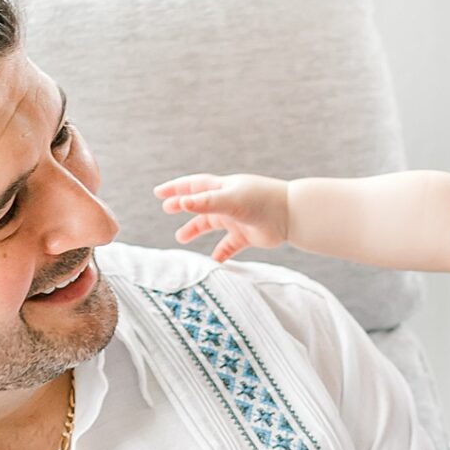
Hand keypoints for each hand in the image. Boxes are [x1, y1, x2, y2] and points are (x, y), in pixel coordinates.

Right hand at [154, 172, 291, 263]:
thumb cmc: (261, 201)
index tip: (158, 193)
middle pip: (200, 204)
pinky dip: (220, 254)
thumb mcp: (230, 200)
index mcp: (223, 188)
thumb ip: (205, 202)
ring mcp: (237, 219)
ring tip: (180, 239)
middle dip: (183, 206)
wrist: (291, 215)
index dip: (176, 189)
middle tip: (167, 210)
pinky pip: (229, 246)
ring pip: (212, 224)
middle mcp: (228, 202)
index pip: (194, 186)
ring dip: (196, 230)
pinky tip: (211, 262)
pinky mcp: (247, 236)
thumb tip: (181, 202)